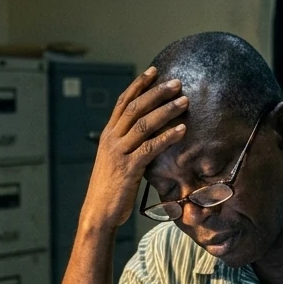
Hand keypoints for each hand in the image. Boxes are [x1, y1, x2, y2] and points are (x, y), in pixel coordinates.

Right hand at [78, 67, 189, 233]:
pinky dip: (167, 137)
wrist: (98, 212)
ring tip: (184, 101)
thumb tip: (145, 135)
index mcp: (108, 135)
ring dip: (166, 110)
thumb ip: (127, 145)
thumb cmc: (110, 189)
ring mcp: (119, 153)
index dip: (138, 85)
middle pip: (135, 108)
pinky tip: (182, 129)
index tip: (154, 71)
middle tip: (177, 83)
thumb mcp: (115, 161)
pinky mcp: (128, 168)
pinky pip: (150, 148)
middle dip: (157, 93)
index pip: (123, 103)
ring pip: (144, 124)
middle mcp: (111, 139)